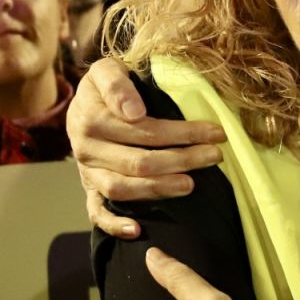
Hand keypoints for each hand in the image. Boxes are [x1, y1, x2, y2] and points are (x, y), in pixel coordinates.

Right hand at [67, 58, 225, 237]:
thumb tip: (133, 111)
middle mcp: (85, 149)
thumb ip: (117, 83)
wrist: (83, 103)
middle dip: (182, 159)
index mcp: (90, 119)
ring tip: (191, 184)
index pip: (144, 131)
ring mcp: (87, 173)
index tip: (216, 132)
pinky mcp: (89, 190)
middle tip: (214, 156)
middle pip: (139, 161)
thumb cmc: (105, 86)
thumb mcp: (107, 69)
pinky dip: (114, 224)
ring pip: (123, 189)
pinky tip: (138, 229)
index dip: (182, 133)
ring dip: (159, 189)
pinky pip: (96, 212)